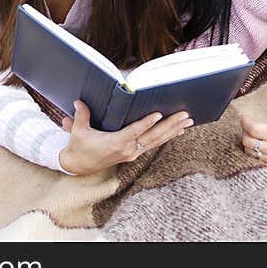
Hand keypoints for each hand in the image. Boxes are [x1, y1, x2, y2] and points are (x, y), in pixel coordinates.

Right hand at [58, 100, 193, 174]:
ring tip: (187, 121)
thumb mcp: (78, 131)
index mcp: (116, 143)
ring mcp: (132, 153)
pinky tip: (178, 131)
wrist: (78, 166)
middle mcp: (128, 149)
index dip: (147, 123)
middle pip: (153, 136)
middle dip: (170, 125)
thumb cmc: (79, 147)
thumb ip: (81, 116)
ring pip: (157, 141)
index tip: (159, 114)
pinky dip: (167, 136)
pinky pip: (154, 144)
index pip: (135, 131)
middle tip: (185, 115)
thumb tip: (79, 101)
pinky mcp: (133, 154)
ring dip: (173, 130)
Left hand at [239, 95, 266, 168]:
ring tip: (254, 133)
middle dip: (245, 131)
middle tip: (248, 124)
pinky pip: (255, 159)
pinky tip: (257, 143)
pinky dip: (253, 151)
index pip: (254, 129)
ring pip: (250, 151)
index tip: (244, 116)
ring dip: (248, 141)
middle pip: (249, 142)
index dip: (245, 122)